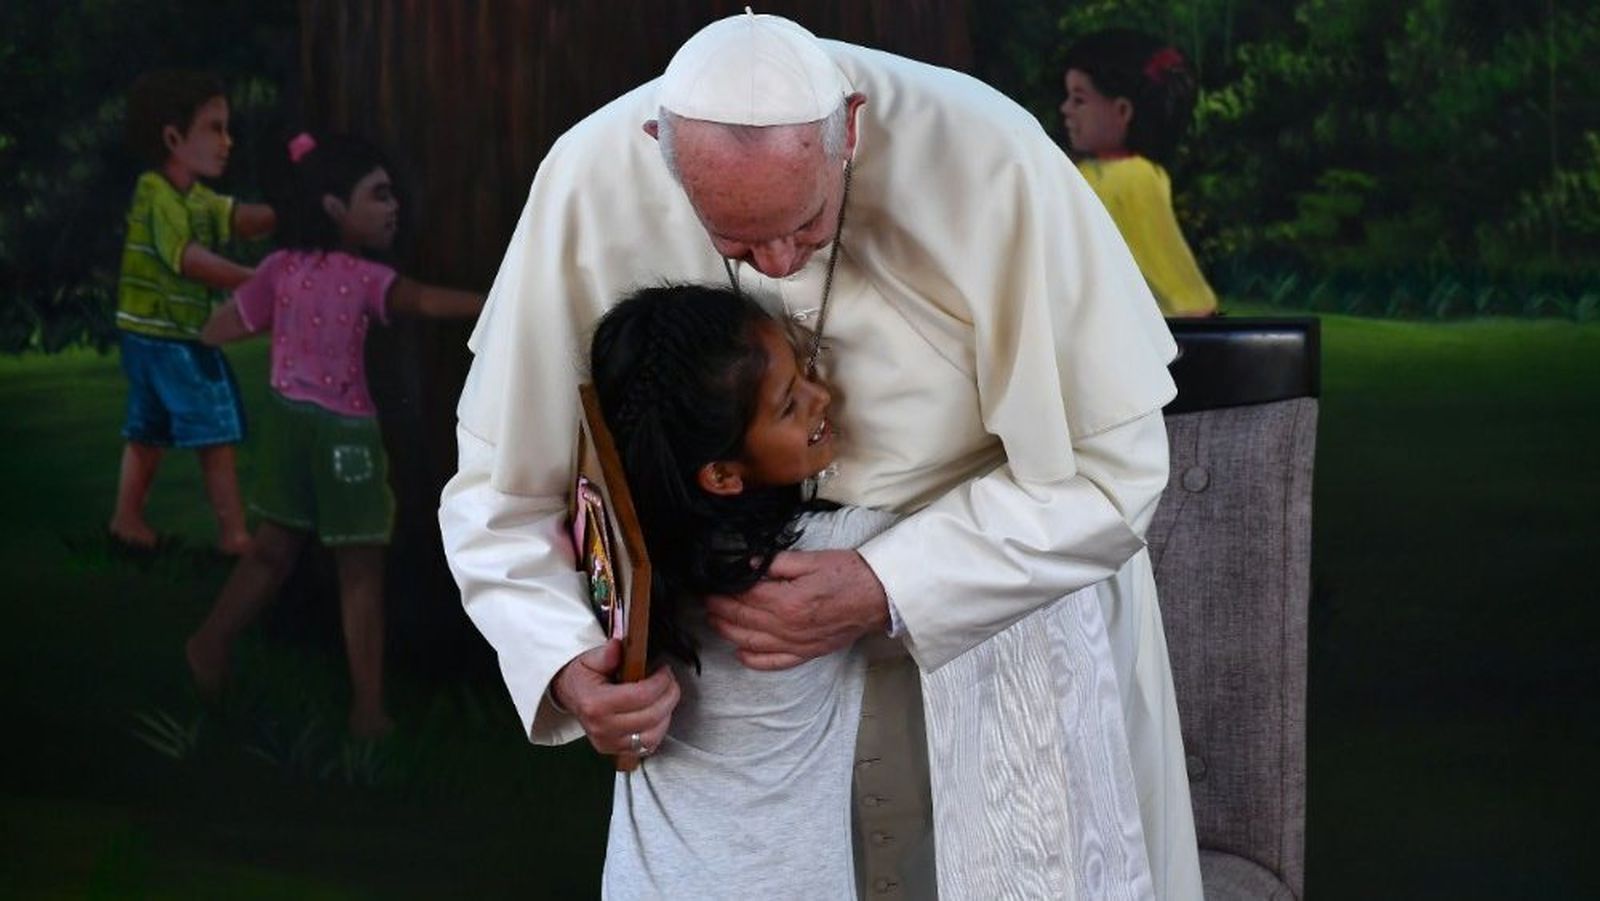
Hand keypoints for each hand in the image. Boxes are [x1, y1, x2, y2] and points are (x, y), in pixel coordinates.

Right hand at [551, 639, 679, 757]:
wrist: (571, 696)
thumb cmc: (582, 678)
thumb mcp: (589, 659)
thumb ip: (606, 654)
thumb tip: (617, 646)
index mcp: (595, 704)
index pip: (639, 697)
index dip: (660, 683)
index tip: (665, 671)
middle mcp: (602, 728)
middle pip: (650, 717)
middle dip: (669, 696)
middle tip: (671, 682)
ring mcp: (609, 743)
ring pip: (652, 736)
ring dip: (666, 715)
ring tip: (666, 697)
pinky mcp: (616, 751)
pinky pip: (647, 747)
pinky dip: (658, 730)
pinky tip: (658, 714)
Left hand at [705, 549, 889, 670]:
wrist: (880, 596)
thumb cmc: (849, 574)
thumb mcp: (811, 559)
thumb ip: (776, 564)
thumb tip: (748, 565)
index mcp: (788, 601)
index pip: (744, 597)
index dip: (723, 591)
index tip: (709, 585)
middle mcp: (788, 627)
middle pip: (742, 621)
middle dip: (719, 610)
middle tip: (705, 601)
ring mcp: (797, 644)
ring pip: (751, 644)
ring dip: (728, 633)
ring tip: (714, 621)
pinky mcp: (807, 653)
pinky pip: (774, 663)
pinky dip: (753, 660)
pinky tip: (740, 653)